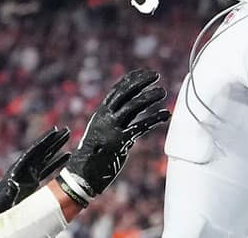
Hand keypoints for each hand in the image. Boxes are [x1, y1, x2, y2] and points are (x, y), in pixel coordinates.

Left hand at [0, 127, 69, 223]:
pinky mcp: (32, 182)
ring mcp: (29, 174)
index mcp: (18, 168)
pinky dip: (56, 162)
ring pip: (45, 158)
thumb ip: (10, 190)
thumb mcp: (5, 197)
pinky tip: (66, 156)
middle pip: (41, 150)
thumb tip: (14, 183)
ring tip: (67, 138)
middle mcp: (24, 168)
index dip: (44, 141)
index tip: (55, 131)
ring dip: (56, 148)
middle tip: (66, 130)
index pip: (34, 151)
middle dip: (53, 140)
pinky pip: (47, 169)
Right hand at [56, 69, 171, 206]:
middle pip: (125, 93)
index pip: (117, 91)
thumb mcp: (100, 133)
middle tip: (156, 75)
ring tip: (163, 91)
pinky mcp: (120, 141)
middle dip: (141, 82)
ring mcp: (112, 128)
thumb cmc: (92, 156)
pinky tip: (166, 114)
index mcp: (100, 114)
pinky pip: (141, 126)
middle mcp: (105, 118)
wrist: (81, 175)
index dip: (131, 79)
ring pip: (133, 106)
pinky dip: (155, 118)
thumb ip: (113, 122)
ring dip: (150, 97)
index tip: (144, 72)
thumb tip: (131, 115)